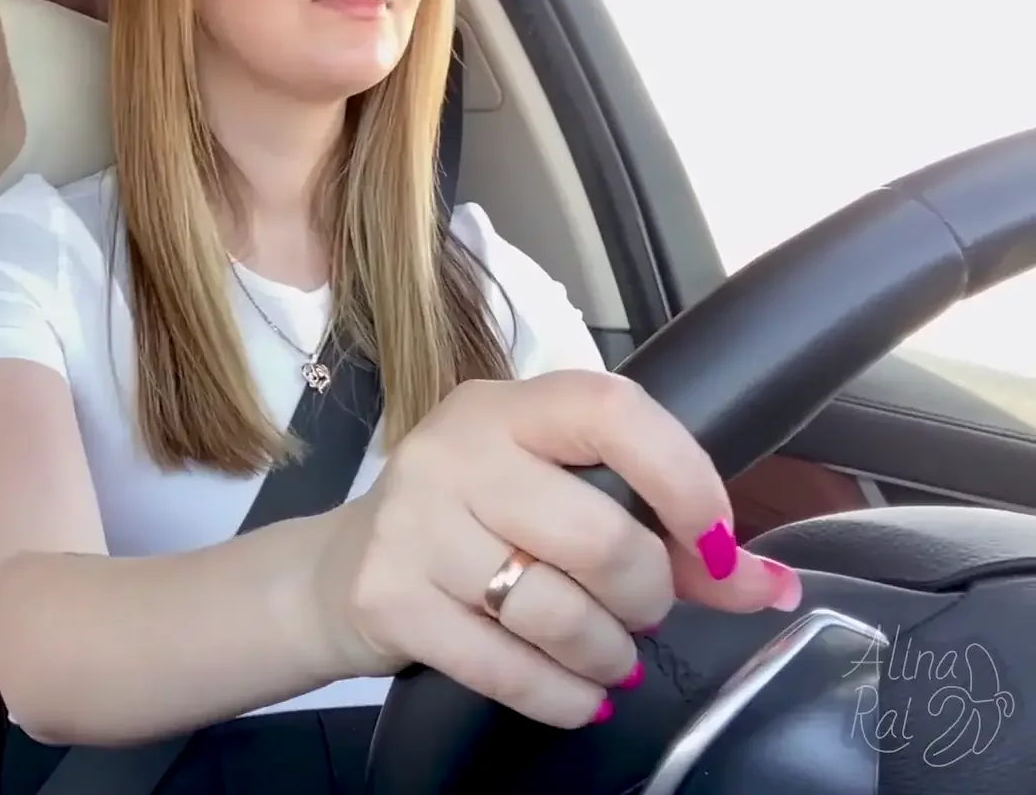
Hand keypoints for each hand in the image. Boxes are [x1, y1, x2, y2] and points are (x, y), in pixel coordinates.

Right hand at [314, 369, 801, 727]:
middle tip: (641, 613)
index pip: (610, 412)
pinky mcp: (389, 598)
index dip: (683, 478)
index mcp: (505, 409)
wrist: (336, 571)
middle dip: (646, 596)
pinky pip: (506, 668)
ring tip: (607, 657)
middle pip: (597, 536)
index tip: (716, 542)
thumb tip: (769, 585)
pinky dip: (562, 696)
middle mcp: (452, 453)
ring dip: (606, 654)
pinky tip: (576, 695)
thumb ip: (665, 538)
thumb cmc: (469, 527)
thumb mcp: (553, 499)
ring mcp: (412, 524)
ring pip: (555, 612)